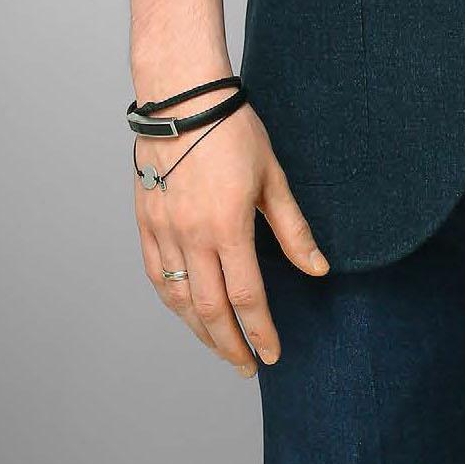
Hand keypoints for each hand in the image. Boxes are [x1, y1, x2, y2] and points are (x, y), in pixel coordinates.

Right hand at [133, 100, 330, 374]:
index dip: (260, 331)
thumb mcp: (273, 176)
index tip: (271, 353)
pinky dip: (171, 301)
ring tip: (220, 347)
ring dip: (200, 330)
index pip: (246, 297)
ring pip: (179, 299)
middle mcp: (192, 236)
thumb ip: (293, 229)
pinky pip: (156, 274)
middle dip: (231, 345)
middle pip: (210, 309)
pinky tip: (185, 311)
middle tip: (247, 365)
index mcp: (228, 226)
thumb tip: (317, 269)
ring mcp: (165, 231)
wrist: (183, 98)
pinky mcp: (146, 221)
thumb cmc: (232, 129)